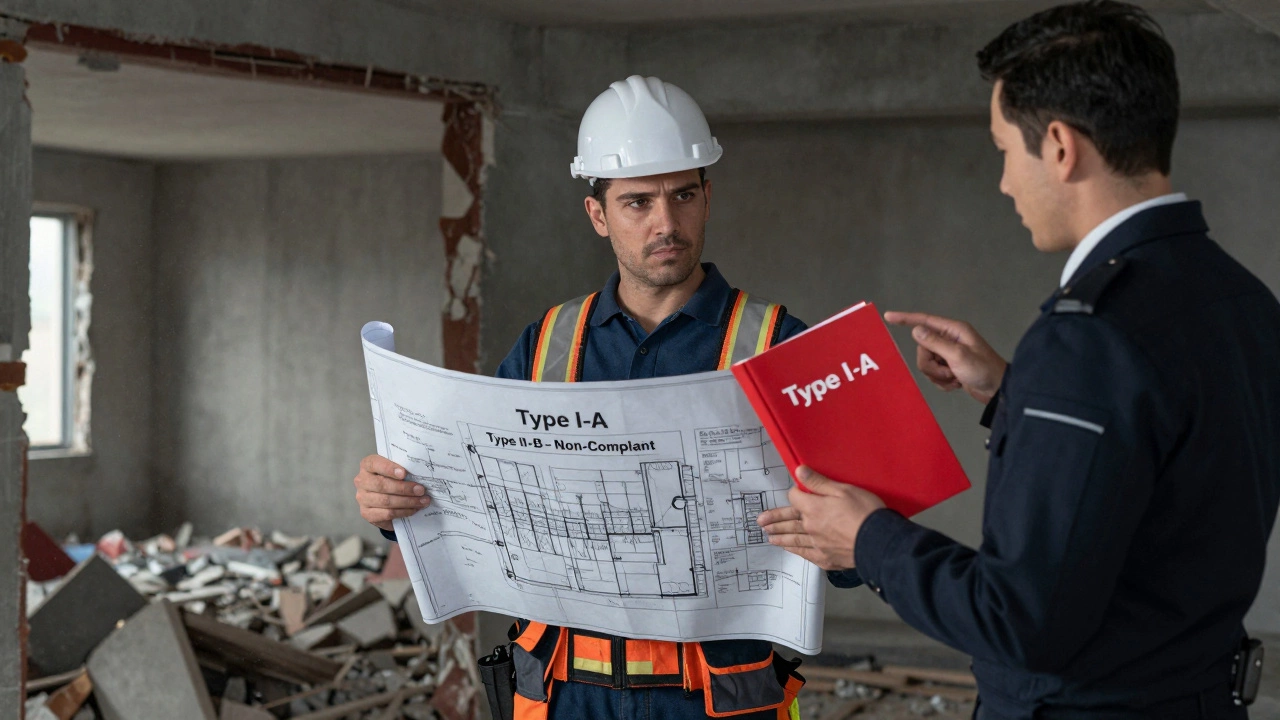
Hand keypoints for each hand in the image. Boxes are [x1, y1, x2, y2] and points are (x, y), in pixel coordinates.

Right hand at [354, 454, 431, 531]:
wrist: (384, 501)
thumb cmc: (393, 480)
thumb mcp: (395, 470)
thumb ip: (402, 469)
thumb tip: (420, 473)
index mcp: (367, 465)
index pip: (374, 463)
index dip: (389, 468)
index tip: (404, 473)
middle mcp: (361, 481)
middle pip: (382, 485)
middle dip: (404, 488)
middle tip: (421, 490)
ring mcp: (362, 498)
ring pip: (386, 501)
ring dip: (407, 502)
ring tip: (422, 501)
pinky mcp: (367, 513)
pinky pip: (387, 514)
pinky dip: (403, 512)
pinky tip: (414, 509)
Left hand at [756, 467, 885, 570]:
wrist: (878, 542)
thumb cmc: (865, 513)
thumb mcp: (843, 490)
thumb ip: (819, 482)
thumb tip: (799, 471)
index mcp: (814, 508)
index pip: (795, 498)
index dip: (795, 493)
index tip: (797, 492)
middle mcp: (811, 527)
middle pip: (789, 521)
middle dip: (774, 520)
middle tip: (760, 521)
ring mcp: (818, 544)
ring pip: (794, 539)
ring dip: (780, 536)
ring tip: (769, 536)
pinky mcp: (826, 558)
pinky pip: (806, 554)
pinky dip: (796, 551)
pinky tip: (790, 549)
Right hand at [883, 311, 1007, 403]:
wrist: (997, 391)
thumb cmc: (983, 370)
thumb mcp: (958, 356)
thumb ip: (935, 343)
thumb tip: (915, 330)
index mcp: (954, 331)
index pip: (924, 321)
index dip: (905, 319)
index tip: (888, 317)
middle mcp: (949, 340)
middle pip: (922, 349)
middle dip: (931, 365)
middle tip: (948, 372)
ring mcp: (948, 355)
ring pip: (926, 363)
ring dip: (938, 375)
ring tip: (955, 378)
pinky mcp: (949, 368)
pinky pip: (933, 374)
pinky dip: (942, 382)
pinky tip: (956, 383)